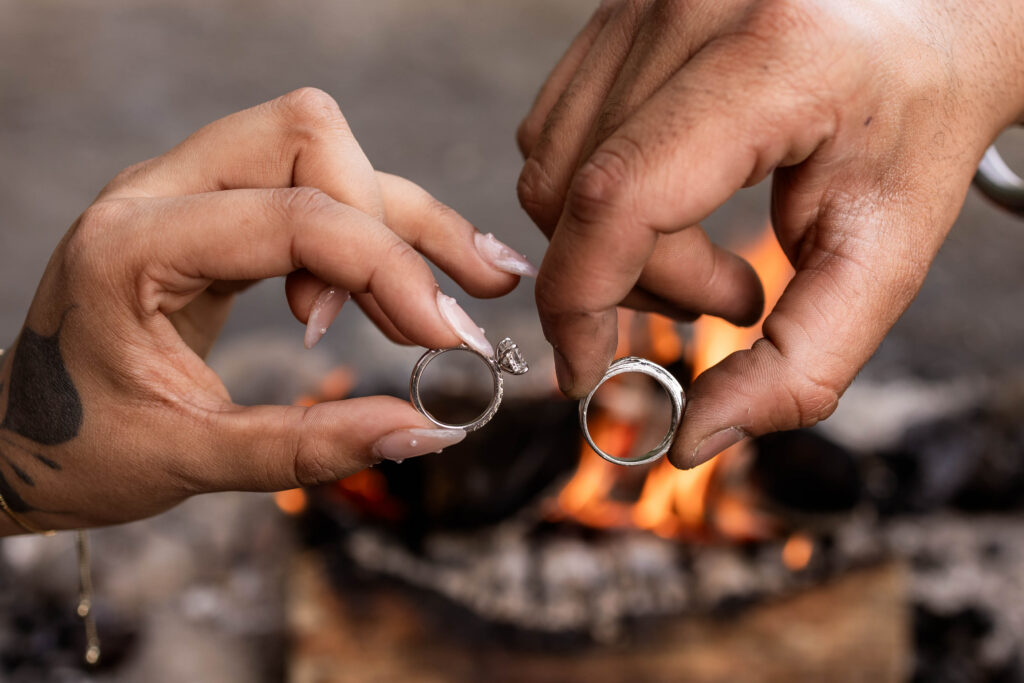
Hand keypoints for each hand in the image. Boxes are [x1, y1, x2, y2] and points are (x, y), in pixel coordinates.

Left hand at [0, 88, 532, 533]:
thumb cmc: (80, 447)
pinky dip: (374, 229)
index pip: (293, 216)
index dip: (386, 270)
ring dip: (401, 218)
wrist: (18, 434)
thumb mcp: (190, 461)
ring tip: (476, 284)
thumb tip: (428, 433)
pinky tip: (423, 278)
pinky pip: (312, 187)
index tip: (447, 340)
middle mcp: (159, 190)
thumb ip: (310, 447)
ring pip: (322, 148)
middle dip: (390, 222)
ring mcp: (188, 188)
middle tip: (435, 322)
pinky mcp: (217, 207)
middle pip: (310, 135)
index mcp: (131, 244)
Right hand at [516, 0, 1023, 467]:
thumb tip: (694, 439)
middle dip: (630, 284)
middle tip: (729, 299)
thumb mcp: (887, 252)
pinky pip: (553, 131)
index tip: (589, 372)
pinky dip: (596, 195)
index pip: (619, 197)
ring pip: (550, 168)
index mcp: (773, 59)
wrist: (926, 14)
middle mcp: (688, 8)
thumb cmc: (917, 121)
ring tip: (704, 248)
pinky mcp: (615, 10)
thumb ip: (802, 363)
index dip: (583, 304)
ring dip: (611, 242)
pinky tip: (671, 200)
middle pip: (578, 197)